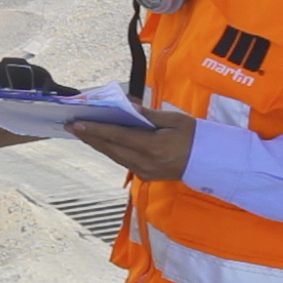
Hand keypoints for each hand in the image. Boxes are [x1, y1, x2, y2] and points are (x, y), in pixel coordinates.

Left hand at [68, 106, 194, 181]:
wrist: (211, 161)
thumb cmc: (195, 136)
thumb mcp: (174, 120)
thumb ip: (147, 115)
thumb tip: (125, 106)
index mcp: (153, 147)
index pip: (117, 136)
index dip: (94, 130)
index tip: (76, 123)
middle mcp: (145, 163)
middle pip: (110, 148)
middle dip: (89, 136)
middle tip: (71, 125)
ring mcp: (144, 172)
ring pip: (114, 156)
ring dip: (96, 143)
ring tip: (81, 132)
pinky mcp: (145, 175)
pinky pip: (122, 160)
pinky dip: (110, 149)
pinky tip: (101, 141)